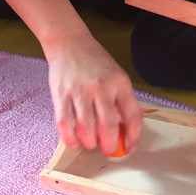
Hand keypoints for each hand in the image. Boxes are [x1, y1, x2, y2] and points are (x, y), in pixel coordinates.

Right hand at [44, 31, 142, 155]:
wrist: (70, 43)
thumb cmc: (96, 62)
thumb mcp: (117, 76)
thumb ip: (121, 99)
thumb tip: (125, 129)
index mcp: (120, 83)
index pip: (133, 115)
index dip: (134, 136)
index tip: (131, 147)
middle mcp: (102, 87)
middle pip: (109, 126)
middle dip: (110, 145)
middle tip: (109, 150)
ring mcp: (80, 91)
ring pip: (87, 128)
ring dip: (90, 143)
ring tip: (92, 144)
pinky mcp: (61, 95)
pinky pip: (65, 124)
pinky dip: (70, 138)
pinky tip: (74, 142)